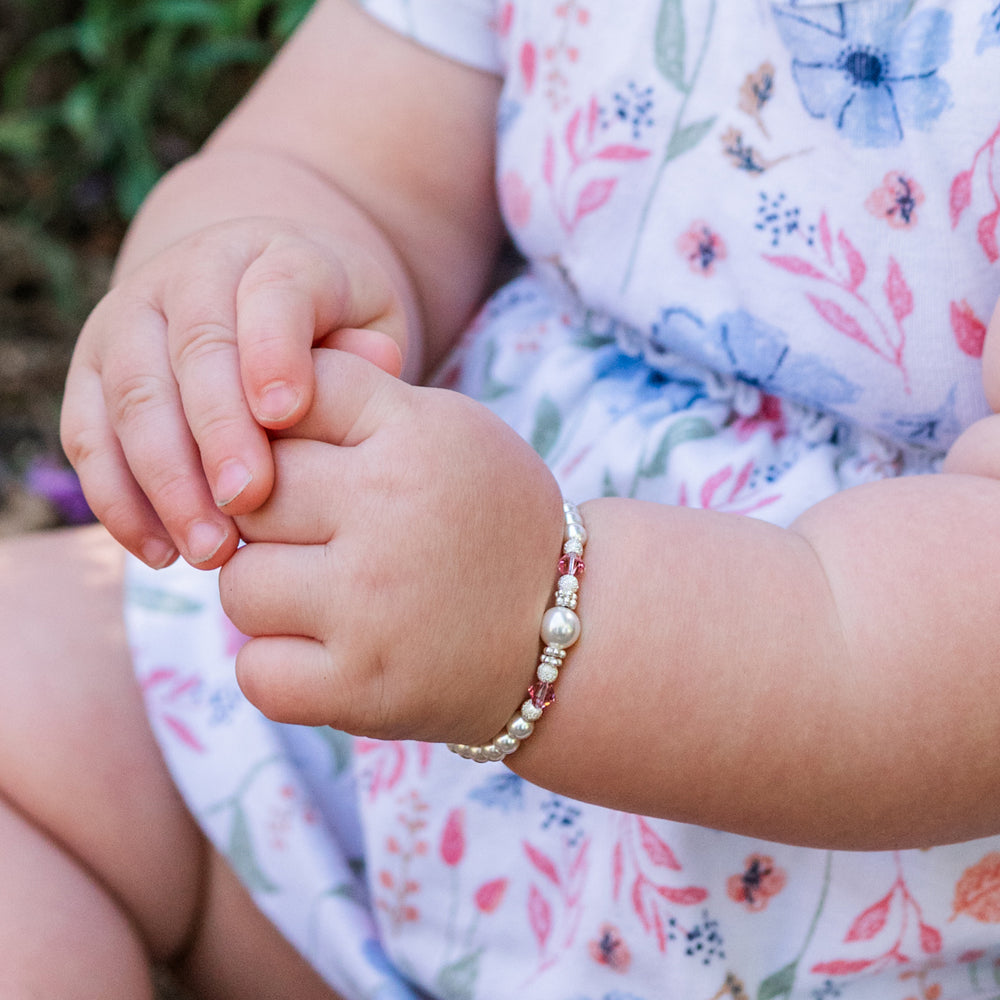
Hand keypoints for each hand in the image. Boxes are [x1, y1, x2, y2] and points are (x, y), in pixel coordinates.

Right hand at [61, 218, 405, 569]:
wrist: (253, 299)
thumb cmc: (328, 327)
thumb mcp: (365, 321)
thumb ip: (367, 347)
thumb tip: (377, 364)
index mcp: (270, 257)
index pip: (271, 294)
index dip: (273, 351)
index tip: (286, 414)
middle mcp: (188, 276)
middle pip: (194, 352)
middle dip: (218, 433)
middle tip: (248, 502)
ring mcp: (129, 321)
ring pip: (133, 398)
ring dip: (166, 482)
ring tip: (212, 550)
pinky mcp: (91, 373)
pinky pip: (88, 437)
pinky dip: (118, 501)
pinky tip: (161, 553)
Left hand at [219, 350, 564, 743]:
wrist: (566, 632)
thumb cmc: (487, 520)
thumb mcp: (448, 430)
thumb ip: (359, 393)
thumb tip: (259, 390)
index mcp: (413, 439)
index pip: (290, 398)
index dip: (290, 431)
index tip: (324, 463)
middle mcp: (389, 516)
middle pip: (247, 494)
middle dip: (270, 515)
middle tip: (319, 536)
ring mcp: (371, 608)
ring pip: (238, 584)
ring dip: (269, 594)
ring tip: (325, 596)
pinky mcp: (361, 689)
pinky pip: (255, 671)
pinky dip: (279, 667)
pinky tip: (325, 651)